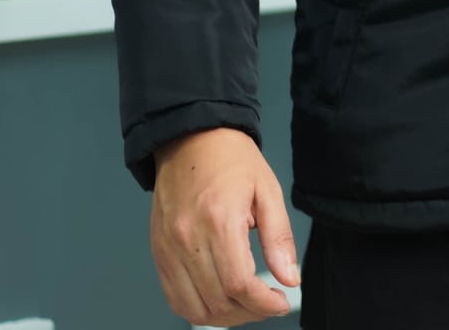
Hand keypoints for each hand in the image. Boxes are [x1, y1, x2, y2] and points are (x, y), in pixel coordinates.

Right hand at [150, 126, 299, 324]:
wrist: (190, 137)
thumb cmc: (232, 159)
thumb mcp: (267, 188)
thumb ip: (279, 237)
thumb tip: (290, 278)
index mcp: (219, 221)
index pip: (240, 284)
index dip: (263, 304)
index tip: (281, 302)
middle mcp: (187, 240)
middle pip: (217, 302)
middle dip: (249, 312)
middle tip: (268, 303)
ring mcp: (167, 250)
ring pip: (193, 309)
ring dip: (224, 317)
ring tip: (247, 305)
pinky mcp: (158, 253)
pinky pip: (175, 298)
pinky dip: (198, 309)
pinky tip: (220, 300)